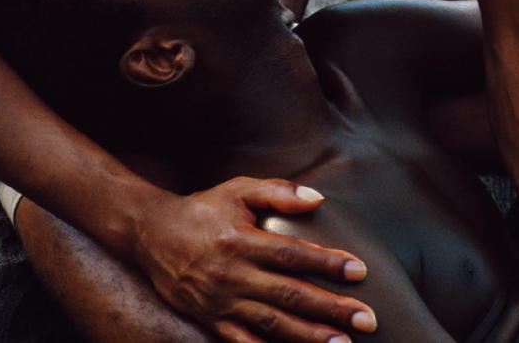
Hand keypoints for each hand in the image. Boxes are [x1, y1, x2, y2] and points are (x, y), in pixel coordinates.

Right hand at [133, 177, 376, 342]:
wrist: (151, 234)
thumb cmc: (203, 209)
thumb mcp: (238, 190)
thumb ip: (278, 192)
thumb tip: (317, 199)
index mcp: (242, 241)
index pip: (292, 255)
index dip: (327, 263)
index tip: (359, 270)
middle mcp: (232, 275)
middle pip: (289, 295)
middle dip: (331, 309)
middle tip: (367, 319)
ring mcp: (221, 302)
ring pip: (272, 325)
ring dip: (309, 337)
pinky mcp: (211, 320)